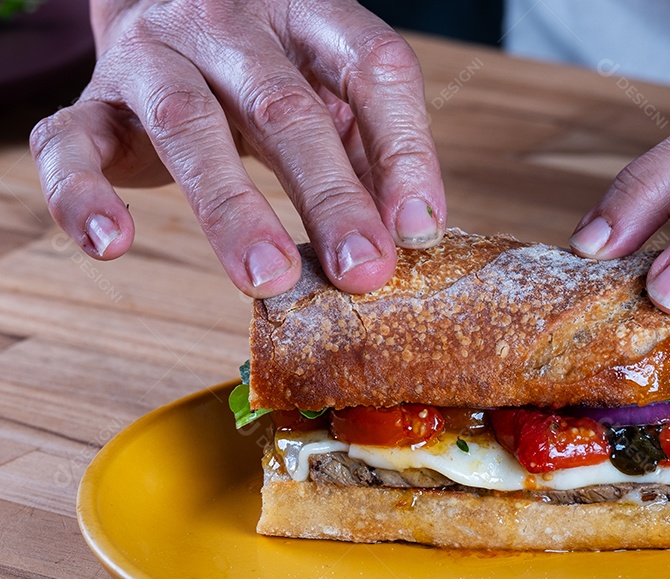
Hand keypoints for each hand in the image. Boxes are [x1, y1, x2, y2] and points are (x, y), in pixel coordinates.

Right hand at [31, 0, 444, 296]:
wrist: (165, 14)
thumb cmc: (268, 73)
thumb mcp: (330, 95)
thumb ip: (370, 154)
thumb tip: (410, 233)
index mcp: (306, 13)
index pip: (371, 65)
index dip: (403, 147)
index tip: (419, 228)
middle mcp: (226, 24)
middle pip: (283, 105)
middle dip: (328, 195)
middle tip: (361, 269)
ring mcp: (151, 57)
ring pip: (186, 124)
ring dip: (230, 209)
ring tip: (268, 279)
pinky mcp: (91, 103)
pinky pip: (69, 143)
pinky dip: (82, 195)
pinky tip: (112, 245)